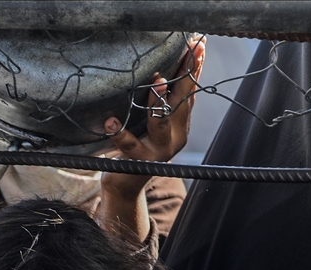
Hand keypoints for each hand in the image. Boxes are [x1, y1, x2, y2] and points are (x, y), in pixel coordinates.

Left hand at [102, 37, 205, 199]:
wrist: (125, 184)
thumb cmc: (136, 148)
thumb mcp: (152, 124)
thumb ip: (160, 104)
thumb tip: (164, 70)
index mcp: (180, 125)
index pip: (189, 93)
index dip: (195, 70)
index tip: (199, 45)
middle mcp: (174, 137)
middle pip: (181, 104)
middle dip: (185, 78)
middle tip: (188, 54)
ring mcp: (157, 151)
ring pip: (160, 124)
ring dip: (158, 102)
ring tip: (157, 83)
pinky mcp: (138, 162)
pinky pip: (129, 145)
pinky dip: (120, 134)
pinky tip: (111, 121)